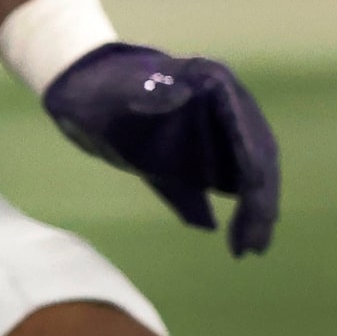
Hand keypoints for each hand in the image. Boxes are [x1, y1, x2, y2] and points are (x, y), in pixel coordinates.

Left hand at [42, 44, 278, 256]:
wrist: (76, 89)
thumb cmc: (97, 86)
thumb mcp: (117, 90)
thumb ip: (148, 92)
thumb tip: (180, 94)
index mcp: (216, 86)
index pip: (251, 139)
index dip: (259, 180)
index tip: (259, 216)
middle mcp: (223, 107)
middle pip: (256, 160)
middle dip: (260, 204)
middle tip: (253, 248)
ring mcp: (209, 130)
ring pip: (243, 174)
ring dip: (249, 211)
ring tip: (245, 250)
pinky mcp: (190, 153)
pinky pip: (216, 183)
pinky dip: (226, 209)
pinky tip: (230, 238)